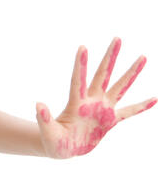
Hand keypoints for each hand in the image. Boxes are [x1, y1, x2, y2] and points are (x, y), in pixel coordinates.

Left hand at [35, 37, 156, 158]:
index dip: (80, 65)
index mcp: (75, 104)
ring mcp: (102, 110)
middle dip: (110, 57)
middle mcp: (91, 102)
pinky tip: (154, 99)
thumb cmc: (52, 141)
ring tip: (142, 57)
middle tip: (117, 38)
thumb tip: (38, 104)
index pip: (78, 80)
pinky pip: (128, 112)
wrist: (62, 149)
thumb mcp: (48, 132)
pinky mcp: (109, 121)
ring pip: (119, 87)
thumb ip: (44, 119)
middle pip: (102, 75)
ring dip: (131, 73)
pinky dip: (140, 107)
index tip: (82, 47)